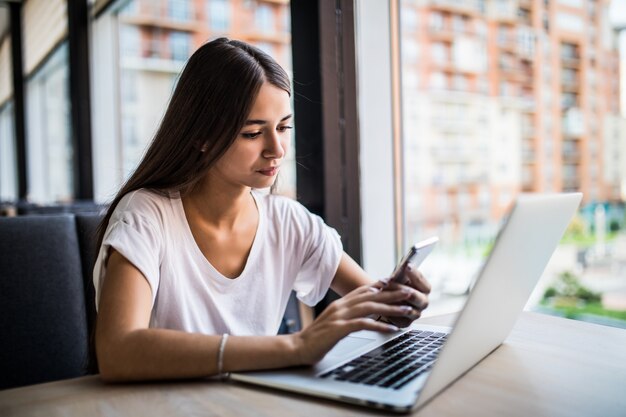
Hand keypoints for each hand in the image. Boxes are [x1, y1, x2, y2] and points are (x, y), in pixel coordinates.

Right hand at [291, 284, 416, 364]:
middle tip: (409, 293)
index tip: (398, 285)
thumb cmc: (317, 338)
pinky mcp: (338, 329)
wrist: (298, 347)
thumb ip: (347, 315)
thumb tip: (364, 315)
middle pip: (371, 296)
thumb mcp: (334, 322)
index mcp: (340, 304)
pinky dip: (379, 326)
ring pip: (370, 308)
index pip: (364, 290)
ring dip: (390, 308)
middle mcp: (341, 306)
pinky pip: (362, 324)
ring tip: (406, 310)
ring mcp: (339, 317)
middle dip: (392, 294)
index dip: (383, 286)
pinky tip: (391, 329)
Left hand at [375, 264, 430, 327]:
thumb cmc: (396, 284)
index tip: (406, 266)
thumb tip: (405, 265)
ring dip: (391, 299)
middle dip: (400, 288)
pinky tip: (379, 303)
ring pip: (405, 308)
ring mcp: (415, 314)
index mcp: (425, 290)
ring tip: (380, 291)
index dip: (415, 275)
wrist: (388, 297)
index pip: (424, 284)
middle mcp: (422, 302)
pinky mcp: (405, 323)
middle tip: (389, 282)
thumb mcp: (401, 276)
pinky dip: (387, 310)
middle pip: (415, 297)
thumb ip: (404, 272)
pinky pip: (397, 318)